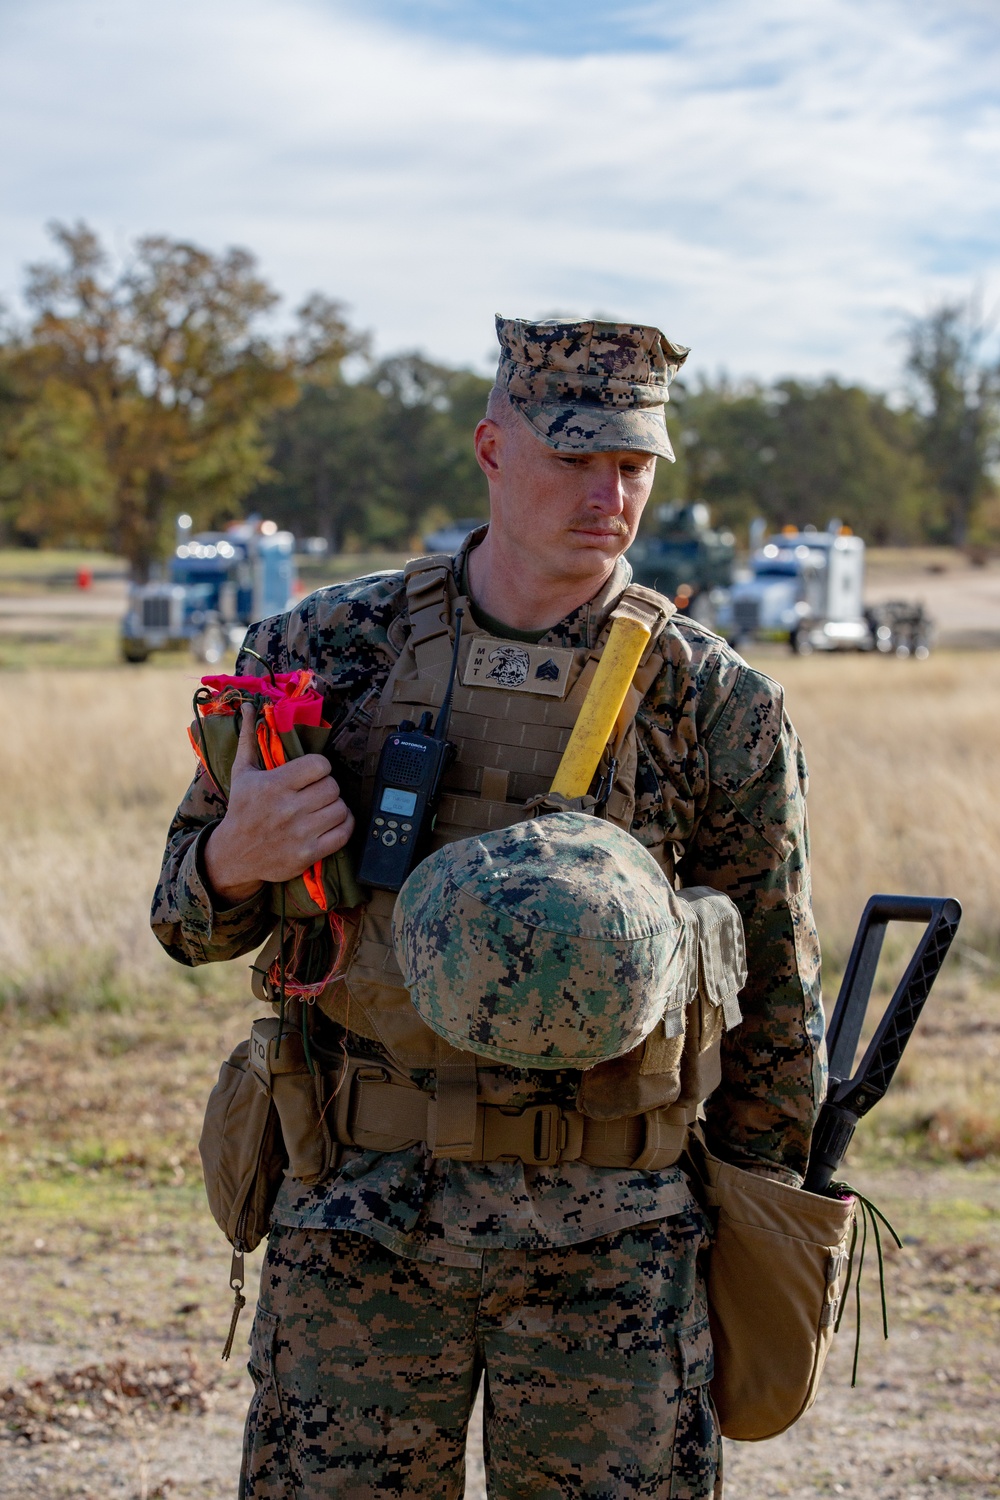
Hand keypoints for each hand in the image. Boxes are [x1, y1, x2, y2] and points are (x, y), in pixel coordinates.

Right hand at [203, 712, 354, 904]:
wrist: (233, 854)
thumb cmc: (241, 809)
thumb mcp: (242, 772)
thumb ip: (248, 738)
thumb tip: (248, 706)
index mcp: (274, 785)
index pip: (320, 765)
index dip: (320, 767)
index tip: (313, 772)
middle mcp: (288, 809)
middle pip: (332, 787)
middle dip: (328, 786)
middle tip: (317, 790)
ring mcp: (299, 833)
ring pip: (340, 808)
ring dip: (336, 805)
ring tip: (323, 806)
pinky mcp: (308, 854)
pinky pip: (343, 833)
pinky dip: (344, 825)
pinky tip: (332, 821)